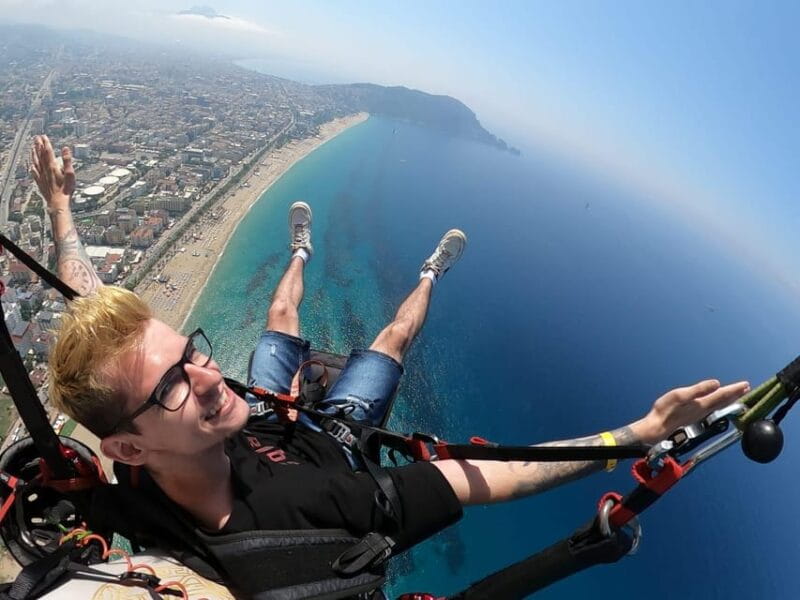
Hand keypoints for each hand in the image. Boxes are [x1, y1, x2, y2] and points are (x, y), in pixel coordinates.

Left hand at [29, 135, 74, 209]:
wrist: (58, 203)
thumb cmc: (66, 190)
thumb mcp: (70, 174)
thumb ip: (67, 160)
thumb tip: (65, 148)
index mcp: (53, 166)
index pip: (48, 152)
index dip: (46, 143)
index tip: (43, 136)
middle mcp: (45, 169)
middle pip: (40, 155)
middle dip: (38, 145)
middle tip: (36, 138)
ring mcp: (41, 176)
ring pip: (36, 162)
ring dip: (34, 153)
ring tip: (32, 147)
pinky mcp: (40, 182)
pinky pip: (34, 171)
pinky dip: (32, 166)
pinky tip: (31, 164)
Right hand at [632, 379, 750, 444]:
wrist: (656, 429)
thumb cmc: (665, 412)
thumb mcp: (680, 396)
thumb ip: (699, 390)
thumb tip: (716, 383)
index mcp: (702, 403)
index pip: (722, 395)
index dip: (734, 390)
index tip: (746, 385)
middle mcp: (703, 410)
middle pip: (723, 401)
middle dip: (735, 395)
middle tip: (746, 389)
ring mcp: (699, 415)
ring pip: (719, 406)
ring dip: (728, 400)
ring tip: (736, 396)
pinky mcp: (693, 418)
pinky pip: (712, 410)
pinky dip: (719, 405)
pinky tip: (717, 405)